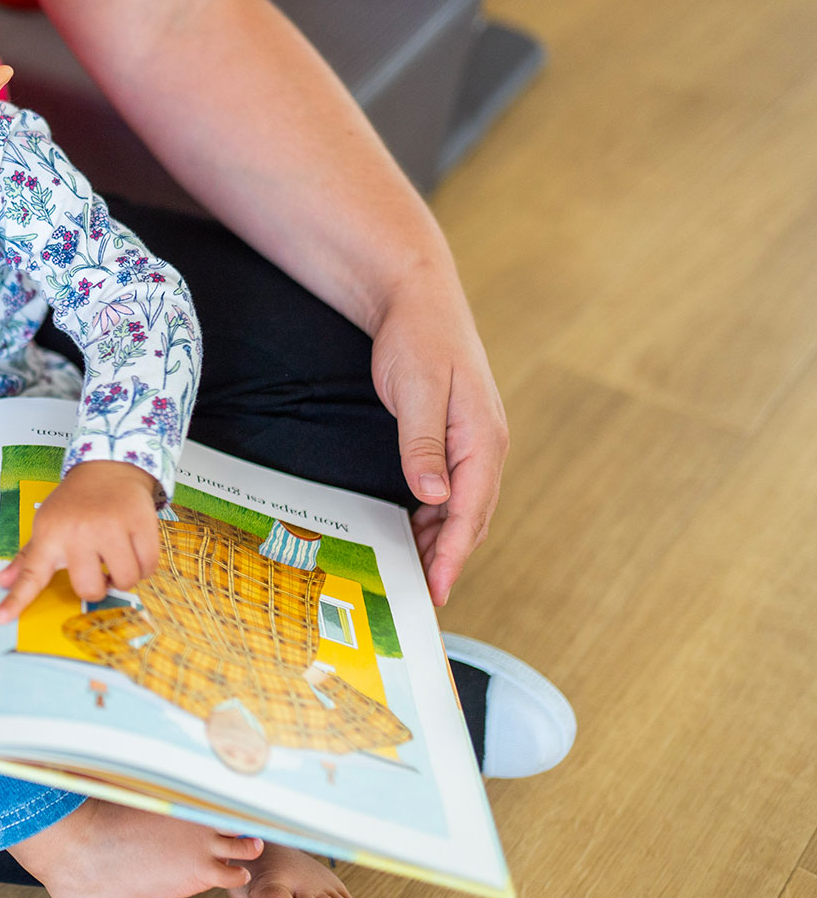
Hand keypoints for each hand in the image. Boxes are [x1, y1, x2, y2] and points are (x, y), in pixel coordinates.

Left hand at [0, 459, 161, 622]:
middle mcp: (78, 532)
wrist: (108, 467)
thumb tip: (2, 581)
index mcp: (51, 534)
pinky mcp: (140, 523)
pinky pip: (148, 566)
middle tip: (98, 568)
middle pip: (89, 589)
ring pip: (124, 580)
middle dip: (97, 586)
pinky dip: (144, 566)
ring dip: (123, 576)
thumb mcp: (47, 524)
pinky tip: (134, 550)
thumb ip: (28, 558)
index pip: (31, 574)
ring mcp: (111, 527)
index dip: (17, 600)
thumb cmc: (75, 502)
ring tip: (116, 557)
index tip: (1, 617)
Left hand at [369, 269, 508, 605]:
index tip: (438, 589)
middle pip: (472, 517)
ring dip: (442, 542)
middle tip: (422, 597)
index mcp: (483, 438)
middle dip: (451, 559)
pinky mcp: (453, 440)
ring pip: (462, 508)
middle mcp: (484, 446)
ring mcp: (471, 444)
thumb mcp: (417, 390)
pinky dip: (435, 519)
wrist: (417, 299)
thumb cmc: (418, 338)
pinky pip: (450, 492)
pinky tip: (413, 535)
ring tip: (414, 576)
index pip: (472, 510)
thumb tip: (435, 496)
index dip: (455, 553)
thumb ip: (423, 444)